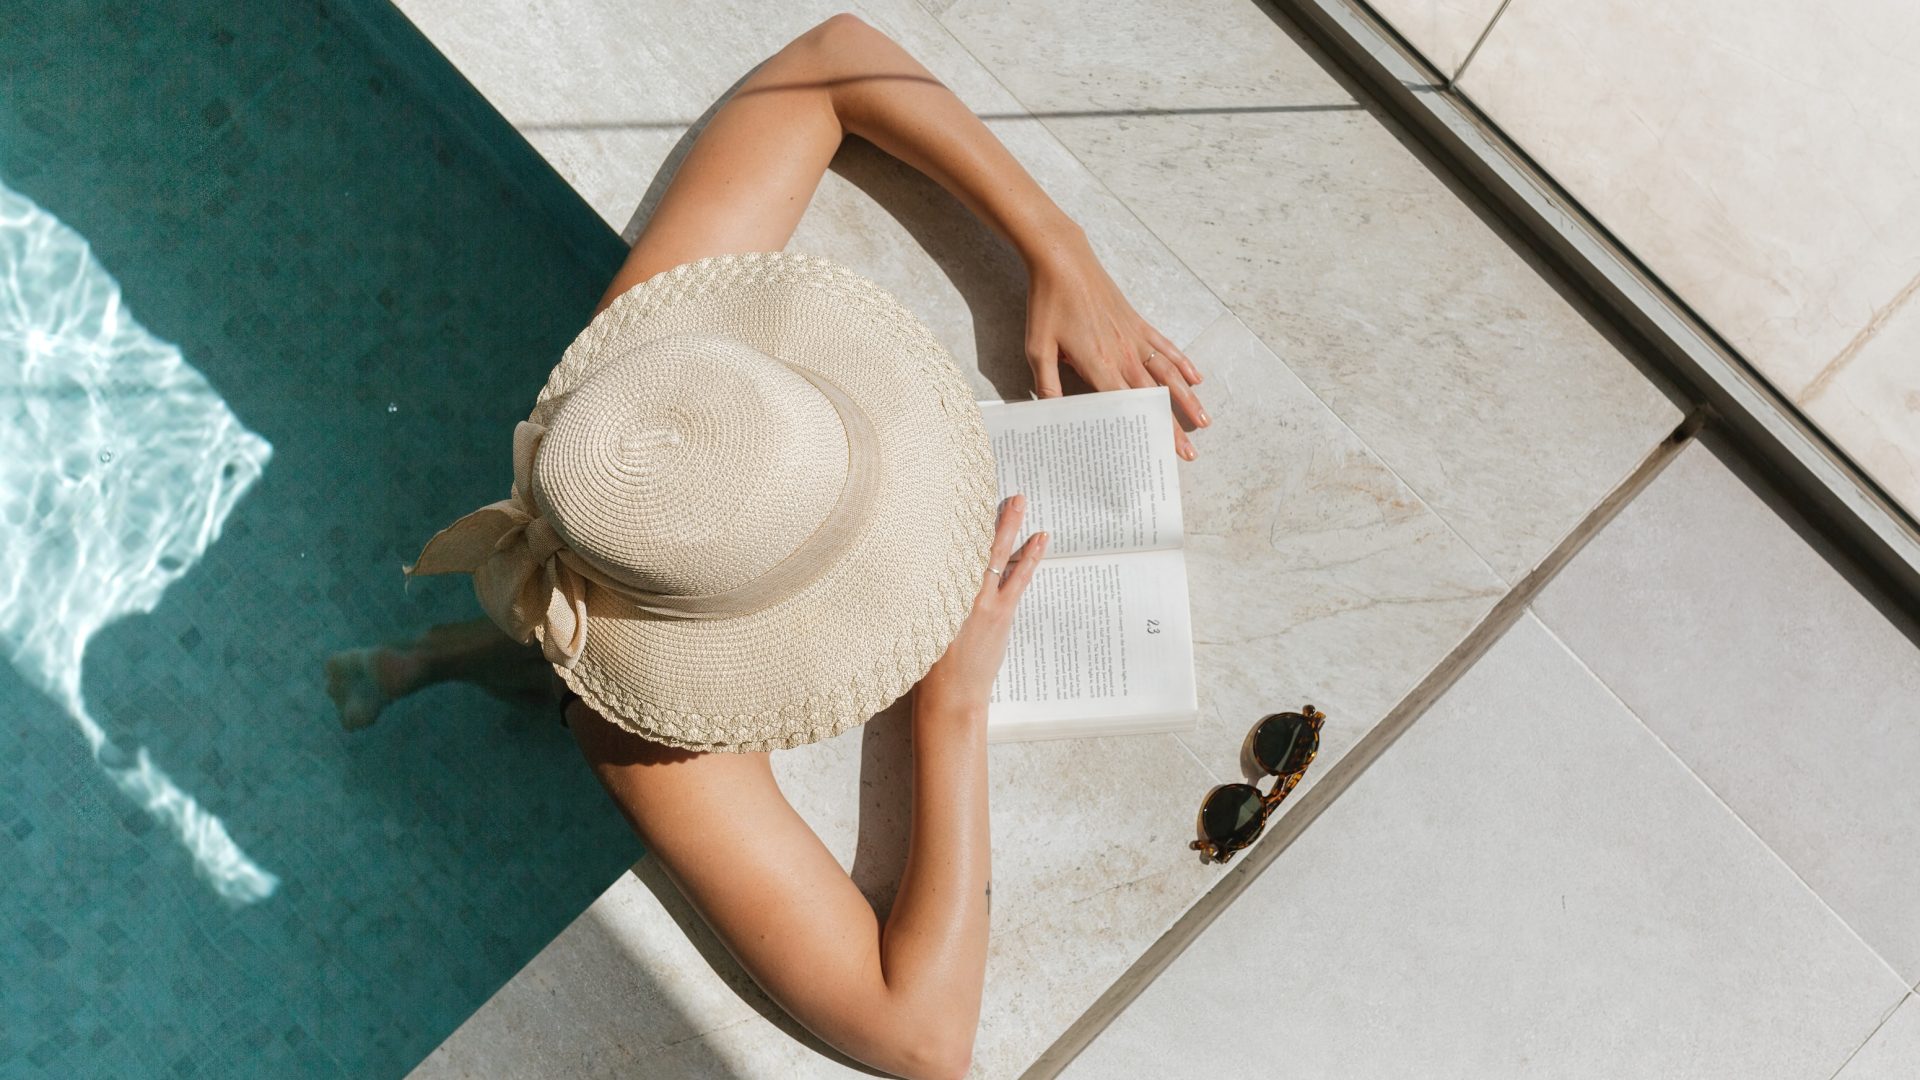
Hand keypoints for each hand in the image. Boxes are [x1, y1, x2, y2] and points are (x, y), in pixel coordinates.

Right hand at [916, 495, 1046, 709]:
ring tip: (1021, 502)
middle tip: (999, 489)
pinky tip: (1040, 539)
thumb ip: (925, 597)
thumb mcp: (918, 624)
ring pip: (999, 555)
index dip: (952, 521)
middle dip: (986, 514)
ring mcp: (983, 602)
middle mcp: (957, 592)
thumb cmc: (928, 665)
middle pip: (973, 543)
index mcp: (933, 593)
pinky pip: (1019, 577)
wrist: (951, 697)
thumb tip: (927, 570)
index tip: (957, 496)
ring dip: (1012, 527)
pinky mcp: (1002, 613)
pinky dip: (1030, 557)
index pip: (944, 548)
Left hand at [1022, 223, 1208, 459]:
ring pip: (1168, 373)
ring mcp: (1134, 337)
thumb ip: (1047, 384)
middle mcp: (1123, 353)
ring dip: (1187, 398)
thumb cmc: (1048, 304)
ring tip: (1204, 420)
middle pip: (1153, 396)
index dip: (1146, 429)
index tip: (1161, 450)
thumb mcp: (1037, 347)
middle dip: (1172, 426)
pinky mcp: (1138, 322)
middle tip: (1189, 452)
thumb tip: (1054, 413)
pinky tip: (1196, 378)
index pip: (1126, 405)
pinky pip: (1166, 346)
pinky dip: (1182, 363)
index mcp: (1098, 363)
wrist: (1064, 261)